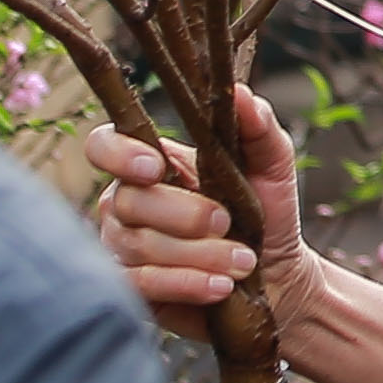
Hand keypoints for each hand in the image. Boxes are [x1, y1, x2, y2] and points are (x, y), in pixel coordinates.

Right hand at [90, 82, 308, 341]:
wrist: (278, 277)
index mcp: (150, 163)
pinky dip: (185, 283)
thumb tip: (239, 92)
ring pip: (139, 246)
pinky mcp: (134, 290)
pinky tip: (220, 286)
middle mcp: (125, 203)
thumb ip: (258, 125)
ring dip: (197, 254)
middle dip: (184, 215)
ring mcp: (124, 247)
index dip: (118, 154)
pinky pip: (142, 285)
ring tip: (243, 261)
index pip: (104, 145)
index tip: (156, 167)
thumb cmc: (266, 213)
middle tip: (229, 222)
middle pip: (127, 201)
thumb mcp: (271, 164)